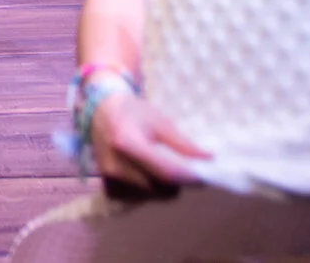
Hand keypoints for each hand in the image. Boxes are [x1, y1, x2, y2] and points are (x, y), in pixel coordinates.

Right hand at [89, 90, 208, 196]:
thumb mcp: (159, 122)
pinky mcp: (109, 186)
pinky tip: (148, 172)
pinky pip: (140, 197)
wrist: (101, 111)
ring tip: (163, 166)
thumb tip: (209, 159)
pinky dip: (150, 189)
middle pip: (161, 188)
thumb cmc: (133, 112)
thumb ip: (182, 144)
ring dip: (164, 186)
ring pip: (152, 195)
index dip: (189, 177)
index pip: (166, 172)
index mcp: (127, 143)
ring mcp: (110, 179)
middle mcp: (116, 165)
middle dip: (178, 181)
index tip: (205, 175)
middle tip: (183, 167)